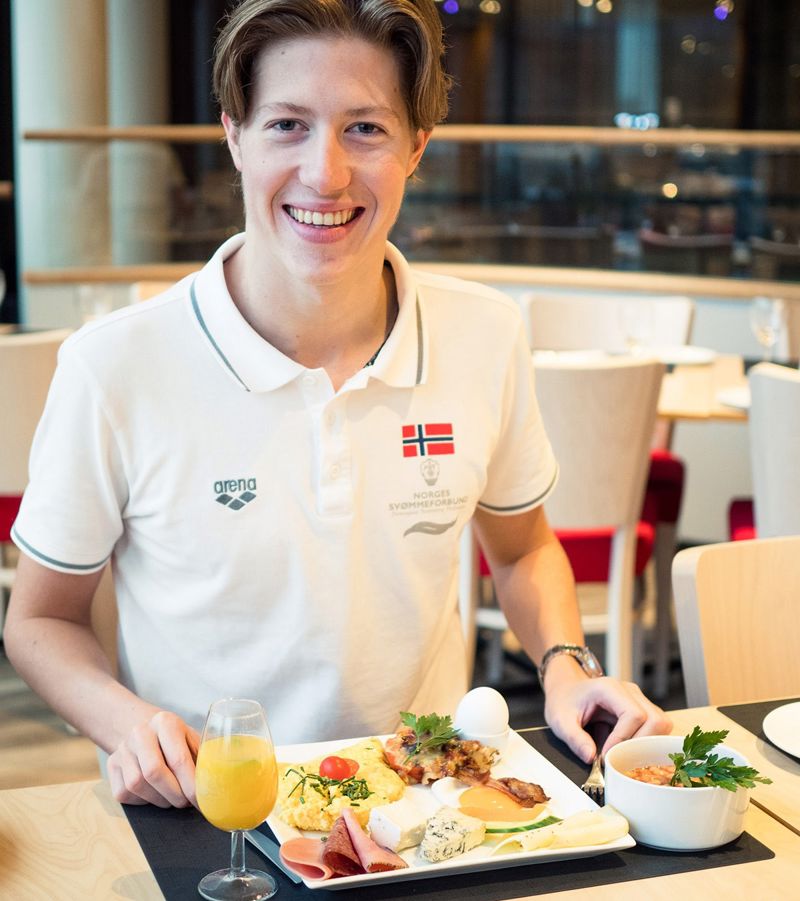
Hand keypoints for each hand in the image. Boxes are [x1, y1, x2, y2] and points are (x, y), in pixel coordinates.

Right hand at [107, 711, 200, 807]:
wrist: (144, 729)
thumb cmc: (175, 739)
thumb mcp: (191, 739)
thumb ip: (202, 758)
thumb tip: (215, 786)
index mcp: (165, 722)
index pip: (178, 759)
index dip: (190, 785)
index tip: (201, 801)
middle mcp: (140, 732)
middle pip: (154, 772)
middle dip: (174, 795)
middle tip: (186, 803)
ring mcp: (122, 748)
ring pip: (137, 785)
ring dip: (159, 800)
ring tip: (173, 798)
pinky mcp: (111, 765)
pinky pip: (124, 793)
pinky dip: (142, 801)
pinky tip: (155, 794)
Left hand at [544, 668, 670, 763]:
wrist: (567, 688)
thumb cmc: (564, 700)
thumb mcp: (560, 720)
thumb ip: (574, 738)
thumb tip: (591, 758)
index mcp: (610, 688)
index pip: (634, 715)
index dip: (624, 739)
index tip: (606, 755)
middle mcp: (630, 692)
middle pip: (656, 720)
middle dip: (641, 745)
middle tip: (620, 758)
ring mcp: (639, 700)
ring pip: (662, 725)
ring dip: (647, 746)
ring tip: (625, 755)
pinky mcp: (643, 711)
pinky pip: (657, 729)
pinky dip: (648, 744)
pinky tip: (630, 752)